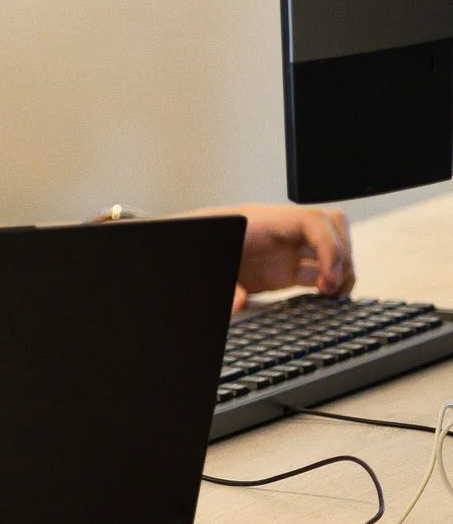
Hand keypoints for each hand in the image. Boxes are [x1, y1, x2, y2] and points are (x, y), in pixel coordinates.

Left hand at [188, 202, 353, 311]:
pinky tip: (324, 298)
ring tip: (330, 295)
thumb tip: (238, 303)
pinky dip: (331, 283)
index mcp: (261, 222)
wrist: (179, 251)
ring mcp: (283, 249)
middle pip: (332, 228)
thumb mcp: (206, 262)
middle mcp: (278, 232)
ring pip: (332, 247)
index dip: (331, 247)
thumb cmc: (193, 245)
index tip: (328, 277)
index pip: (312, 220)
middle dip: (342, 257)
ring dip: (342, 270)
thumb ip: (223, 284)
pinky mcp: (283, 269)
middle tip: (330, 288)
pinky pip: (320, 269)